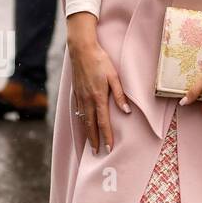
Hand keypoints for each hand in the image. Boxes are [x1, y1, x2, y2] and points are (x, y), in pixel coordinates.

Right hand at [67, 12, 130, 153]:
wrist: (81, 50)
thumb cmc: (100, 60)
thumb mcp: (114, 76)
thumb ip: (119, 94)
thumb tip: (126, 111)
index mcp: (98, 96)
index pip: (103, 121)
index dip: (106, 136)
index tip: (108, 148)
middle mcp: (87, 99)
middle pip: (90, 125)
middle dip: (94, 140)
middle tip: (96, 153)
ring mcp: (79, 96)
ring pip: (82, 119)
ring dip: (86, 133)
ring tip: (90, 143)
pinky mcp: (75, 92)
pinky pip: (78, 111)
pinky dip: (80, 121)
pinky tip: (82, 124)